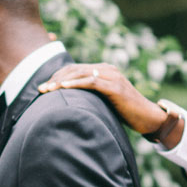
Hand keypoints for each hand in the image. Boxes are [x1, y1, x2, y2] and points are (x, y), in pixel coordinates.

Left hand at [39, 63, 180, 144]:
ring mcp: (112, 76)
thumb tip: (69, 104)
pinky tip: (63, 88)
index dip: (57, 77)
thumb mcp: (104, 102)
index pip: (74, 69)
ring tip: (46, 90)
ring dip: (61, 82)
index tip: (42, 87)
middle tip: (39, 89)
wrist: (147, 117)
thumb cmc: (125, 113)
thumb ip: (90, 97)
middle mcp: (107, 69)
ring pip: (81, 74)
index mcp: (103, 70)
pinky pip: (92, 82)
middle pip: (74, 69)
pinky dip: (76, 84)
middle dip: (55, 79)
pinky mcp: (115, 87)